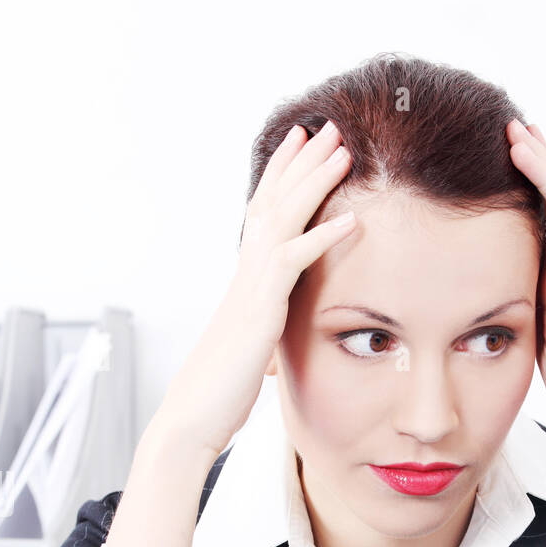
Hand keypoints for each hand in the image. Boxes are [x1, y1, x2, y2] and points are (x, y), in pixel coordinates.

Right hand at [161, 120, 355, 458]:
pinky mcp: (260, 310)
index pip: (265, 215)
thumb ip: (264, 332)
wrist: (191, 420)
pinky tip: (354, 220)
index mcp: (244, 282)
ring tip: (343, 149)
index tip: (304, 145)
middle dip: (302, 162)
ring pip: (284, 218)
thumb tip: (274, 336)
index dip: (284, 177)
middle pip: (274, 202)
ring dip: (315, 181)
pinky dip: (325, 238)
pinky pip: (295, 263)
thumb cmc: (218, 396)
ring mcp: (250, 288)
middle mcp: (244, 275)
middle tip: (328, 126)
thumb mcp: (249, 353)